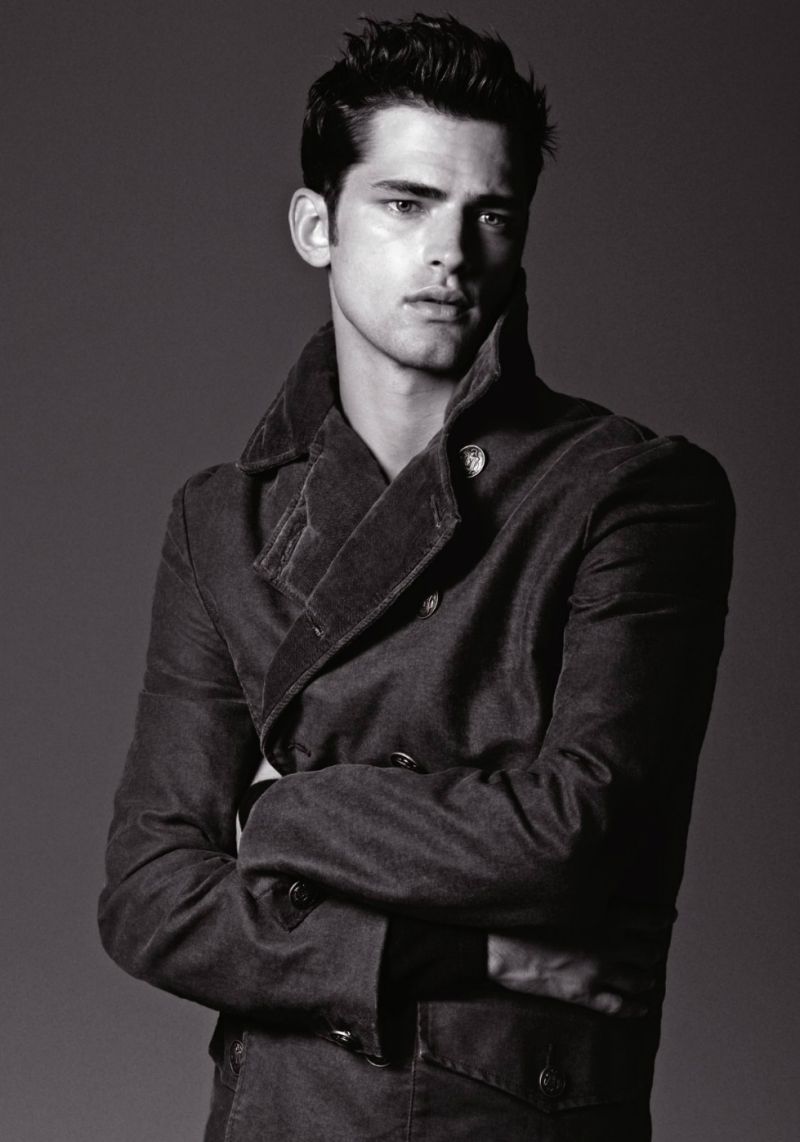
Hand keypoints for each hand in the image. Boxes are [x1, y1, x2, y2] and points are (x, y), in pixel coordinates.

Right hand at [487, 905, 671, 1017]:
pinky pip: (620, 1006)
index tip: (670, 916)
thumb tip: (609, 900)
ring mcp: (599, 972)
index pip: (647, 917)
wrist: (502, 945)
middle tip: (652, 950)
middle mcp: (609, 943)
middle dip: (652, 951)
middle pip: (648, 951)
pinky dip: (635, 1007)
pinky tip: (641, 1007)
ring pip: (640, 979)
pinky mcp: (586, 994)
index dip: (662, 917)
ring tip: (647, 977)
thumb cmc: (529, 915)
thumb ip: (592, 898)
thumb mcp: (564, 897)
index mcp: (605, 914)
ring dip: (646, 977)